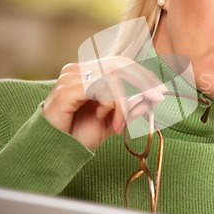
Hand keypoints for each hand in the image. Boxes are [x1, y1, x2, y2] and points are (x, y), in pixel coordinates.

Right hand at [43, 57, 167, 150]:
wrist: (53, 150)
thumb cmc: (78, 135)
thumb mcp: (113, 122)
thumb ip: (130, 108)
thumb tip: (151, 98)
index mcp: (88, 72)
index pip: (122, 62)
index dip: (143, 74)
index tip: (160, 91)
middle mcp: (79, 69)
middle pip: (120, 64)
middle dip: (143, 81)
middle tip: (157, 98)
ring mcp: (71, 76)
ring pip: (113, 76)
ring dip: (124, 102)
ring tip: (120, 125)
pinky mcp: (67, 88)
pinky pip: (100, 88)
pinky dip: (112, 105)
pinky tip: (108, 121)